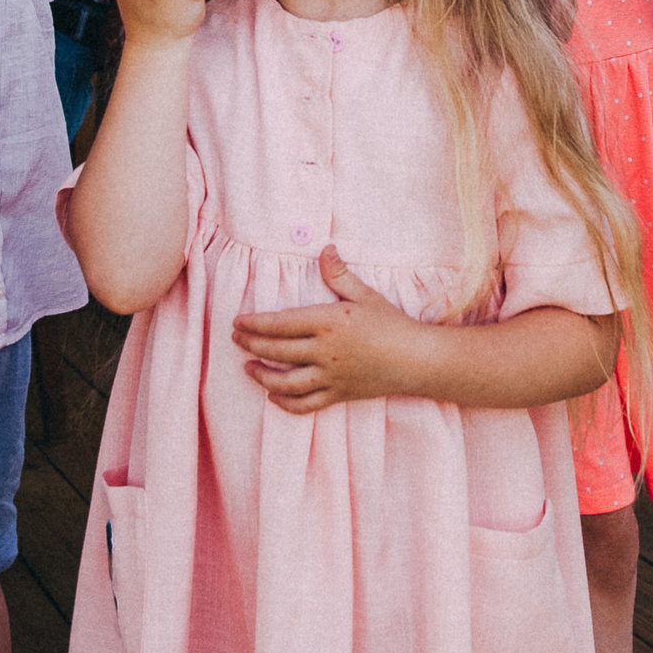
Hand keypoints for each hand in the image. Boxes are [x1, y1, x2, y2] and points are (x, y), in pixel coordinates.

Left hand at [230, 247, 422, 413]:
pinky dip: (286, 403)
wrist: (417, 360)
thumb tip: (325, 248)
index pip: (281, 323)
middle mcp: (325, 352)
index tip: (238, 321)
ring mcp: (331, 376)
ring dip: (262, 376)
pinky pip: (306, 404)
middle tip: (235, 338)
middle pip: (277, 351)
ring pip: (286, 382)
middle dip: (251, 344)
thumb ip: (339, 273)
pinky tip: (273, 397)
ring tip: (248, 368)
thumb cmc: (392, 323)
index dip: (255, 323)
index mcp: (329, 322)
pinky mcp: (339, 395)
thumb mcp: (365, 294)